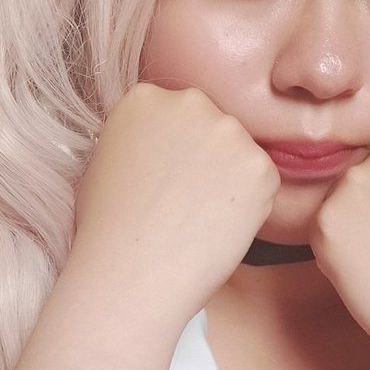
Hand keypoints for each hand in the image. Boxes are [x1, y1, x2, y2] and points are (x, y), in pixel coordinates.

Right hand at [69, 84, 279, 324]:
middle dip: (208, 160)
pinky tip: (219, 227)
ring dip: (231, 182)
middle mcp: (190, 102)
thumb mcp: (105, 162)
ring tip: (200, 219)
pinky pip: (263, 183)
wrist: (131, 272)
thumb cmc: (107, 230)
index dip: (177, 153)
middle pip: (213, 128)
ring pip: (241, 154)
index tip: (167, 180)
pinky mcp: (259, 165)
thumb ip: (139, 140)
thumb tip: (163, 149)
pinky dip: (251, 206)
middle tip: (188, 203)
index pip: (178, 116)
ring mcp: (228, 131)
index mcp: (145, 98)